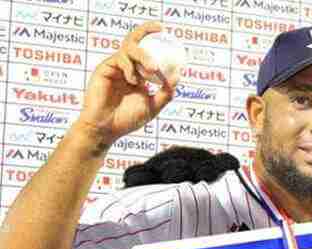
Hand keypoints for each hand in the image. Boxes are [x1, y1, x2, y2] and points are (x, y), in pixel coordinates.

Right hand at [76, 21, 178, 145]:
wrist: (107, 129)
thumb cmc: (127, 120)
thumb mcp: (153, 106)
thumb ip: (165, 92)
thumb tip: (178, 75)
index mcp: (138, 75)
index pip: (147, 54)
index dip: (156, 43)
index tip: (169, 37)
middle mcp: (126, 68)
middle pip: (136, 43)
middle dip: (146, 30)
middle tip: (159, 27)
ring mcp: (115, 67)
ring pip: (129, 48)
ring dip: (144, 55)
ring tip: (154, 68)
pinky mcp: (104, 69)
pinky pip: (119, 59)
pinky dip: (130, 68)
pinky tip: (134, 81)